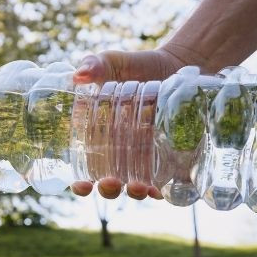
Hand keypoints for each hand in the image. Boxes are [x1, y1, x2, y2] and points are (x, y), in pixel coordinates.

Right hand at [69, 48, 186, 199]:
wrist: (178, 65)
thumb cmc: (137, 66)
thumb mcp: (113, 63)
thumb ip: (94, 65)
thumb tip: (79, 75)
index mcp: (98, 139)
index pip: (84, 169)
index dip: (80, 184)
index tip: (80, 185)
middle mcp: (120, 155)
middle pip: (110, 184)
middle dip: (109, 190)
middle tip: (110, 182)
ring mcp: (146, 159)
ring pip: (137, 187)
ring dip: (136, 192)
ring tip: (139, 188)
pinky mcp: (172, 158)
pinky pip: (167, 181)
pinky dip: (164, 190)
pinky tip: (162, 190)